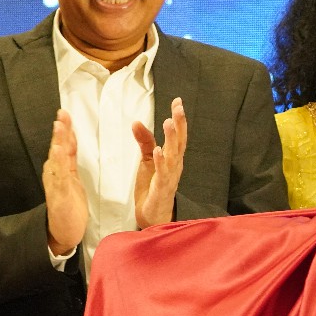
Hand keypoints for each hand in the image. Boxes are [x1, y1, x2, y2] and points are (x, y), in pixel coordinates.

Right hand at [44, 110, 86, 255]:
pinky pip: (58, 177)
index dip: (65, 129)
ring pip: (57, 158)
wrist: (62, 232)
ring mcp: (56, 184)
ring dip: (58, 142)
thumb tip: (69, 142)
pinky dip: (57, 163)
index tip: (65, 113)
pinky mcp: (58, 195)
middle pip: (58, 147)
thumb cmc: (69, 207)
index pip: (64, 145)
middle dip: (60, 130)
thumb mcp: (72, 180)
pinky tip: (57, 152)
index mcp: (61, 169)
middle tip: (62, 113)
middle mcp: (55, 173)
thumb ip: (69, 162)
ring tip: (59, 126)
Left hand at [133, 98, 187, 229]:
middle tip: (178, 108)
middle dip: (179, 124)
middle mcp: (175, 165)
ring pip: (173, 155)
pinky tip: (158, 151)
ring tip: (168, 123)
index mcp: (173, 157)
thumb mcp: (147, 160)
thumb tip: (136, 122)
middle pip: (179, 142)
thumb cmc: (152, 186)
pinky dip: (161, 162)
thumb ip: (144, 141)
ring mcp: (170, 177)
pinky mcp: (161, 188)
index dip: (179, 119)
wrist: (153, 214)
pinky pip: (163, 174)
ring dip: (172, 139)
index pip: (178, 135)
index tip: (177, 101)